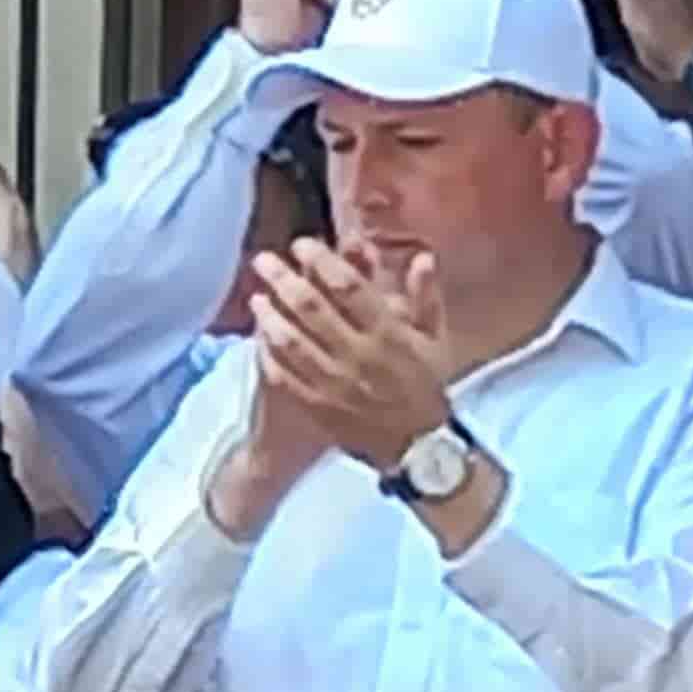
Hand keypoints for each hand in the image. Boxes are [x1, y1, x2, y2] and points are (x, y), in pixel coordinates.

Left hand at [248, 238, 454, 474]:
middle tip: (263, 259)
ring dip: (269, 314)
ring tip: (256, 295)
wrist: (417, 447)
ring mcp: (333, 383)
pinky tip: (259, 334)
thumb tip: (422, 257)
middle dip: (283, 278)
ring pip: (290, 340)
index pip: (349, 288)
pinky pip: (283, 374)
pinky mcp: (316, 405)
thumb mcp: (436, 340)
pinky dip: (268, 351)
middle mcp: (358, 355)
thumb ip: (426, 297)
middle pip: (311, 308)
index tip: (302, 244)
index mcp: (389, 334)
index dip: (322, 261)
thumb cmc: (426, 385)